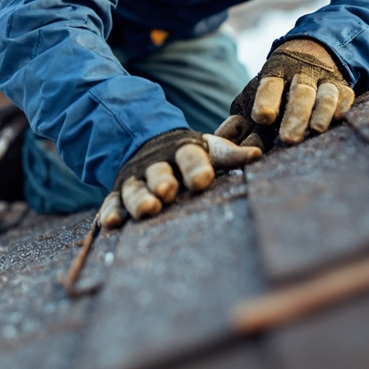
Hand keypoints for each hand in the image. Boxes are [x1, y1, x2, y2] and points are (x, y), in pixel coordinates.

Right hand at [98, 129, 261, 227]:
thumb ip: (231, 155)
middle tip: (167, 191)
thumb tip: (258, 155)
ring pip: (135, 189)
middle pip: (159, 172)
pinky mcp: (120, 192)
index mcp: (182, 150)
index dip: (196, 167)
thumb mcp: (211, 149)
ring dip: (139, 199)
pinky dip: (111, 212)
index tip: (203, 180)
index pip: (190, 156)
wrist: (152, 144)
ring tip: (147, 210)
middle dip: (162, 181)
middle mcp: (157, 163)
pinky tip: (112, 223)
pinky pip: (113, 202)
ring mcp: (136, 178)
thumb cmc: (191, 154)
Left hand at [225, 38, 354, 146]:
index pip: (270, 84)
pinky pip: (345, 96)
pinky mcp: (343, 88)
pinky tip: (338, 119)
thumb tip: (220, 140)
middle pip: (299, 93)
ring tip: (316, 130)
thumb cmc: (276, 86)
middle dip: (294, 115)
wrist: (312, 52)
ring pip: (324, 94)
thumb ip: (241, 120)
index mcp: (276, 72)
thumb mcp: (256, 95)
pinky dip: (341, 107)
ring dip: (320, 112)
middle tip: (288, 139)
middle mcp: (301, 73)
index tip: (262, 117)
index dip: (267, 99)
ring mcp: (324, 80)